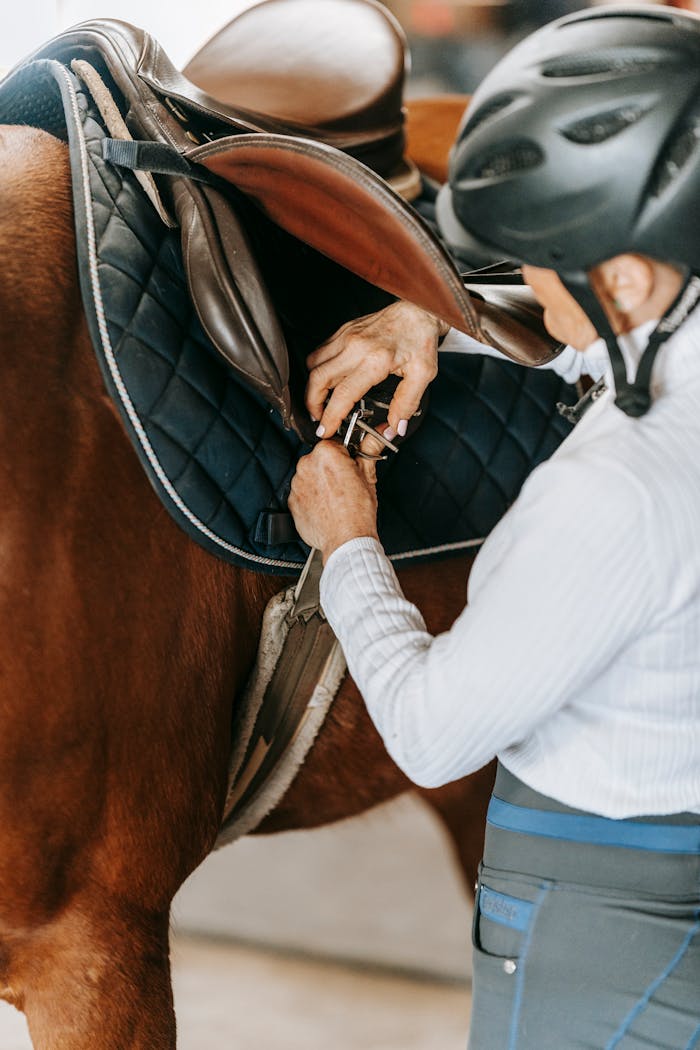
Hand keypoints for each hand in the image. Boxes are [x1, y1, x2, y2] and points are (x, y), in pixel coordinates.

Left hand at [289, 440, 379, 561]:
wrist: (346, 541)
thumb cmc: (358, 512)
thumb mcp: (368, 476)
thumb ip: (369, 449)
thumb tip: (377, 436)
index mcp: (326, 453)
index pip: (334, 443)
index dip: (345, 454)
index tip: (350, 464)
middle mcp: (306, 465)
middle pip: (320, 459)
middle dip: (331, 468)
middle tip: (345, 484)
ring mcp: (296, 484)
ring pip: (310, 477)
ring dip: (320, 483)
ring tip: (336, 499)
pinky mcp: (292, 502)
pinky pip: (303, 494)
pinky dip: (312, 498)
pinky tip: (326, 507)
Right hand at [305, 300, 447, 439]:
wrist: (418, 312)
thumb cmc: (420, 341)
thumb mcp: (423, 375)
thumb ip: (407, 403)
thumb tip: (396, 428)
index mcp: (375, 360)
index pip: (343, 394)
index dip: (330, 416)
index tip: (325, 430)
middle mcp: (355, 347)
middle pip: (318, 378)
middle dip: (312, 403)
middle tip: (318, 417)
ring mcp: (346, 336)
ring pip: (313, 364)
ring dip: (313, 386)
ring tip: (322, 400)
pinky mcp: (343, 330)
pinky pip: (319, 351)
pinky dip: (317, 368)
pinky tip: (328, 379)